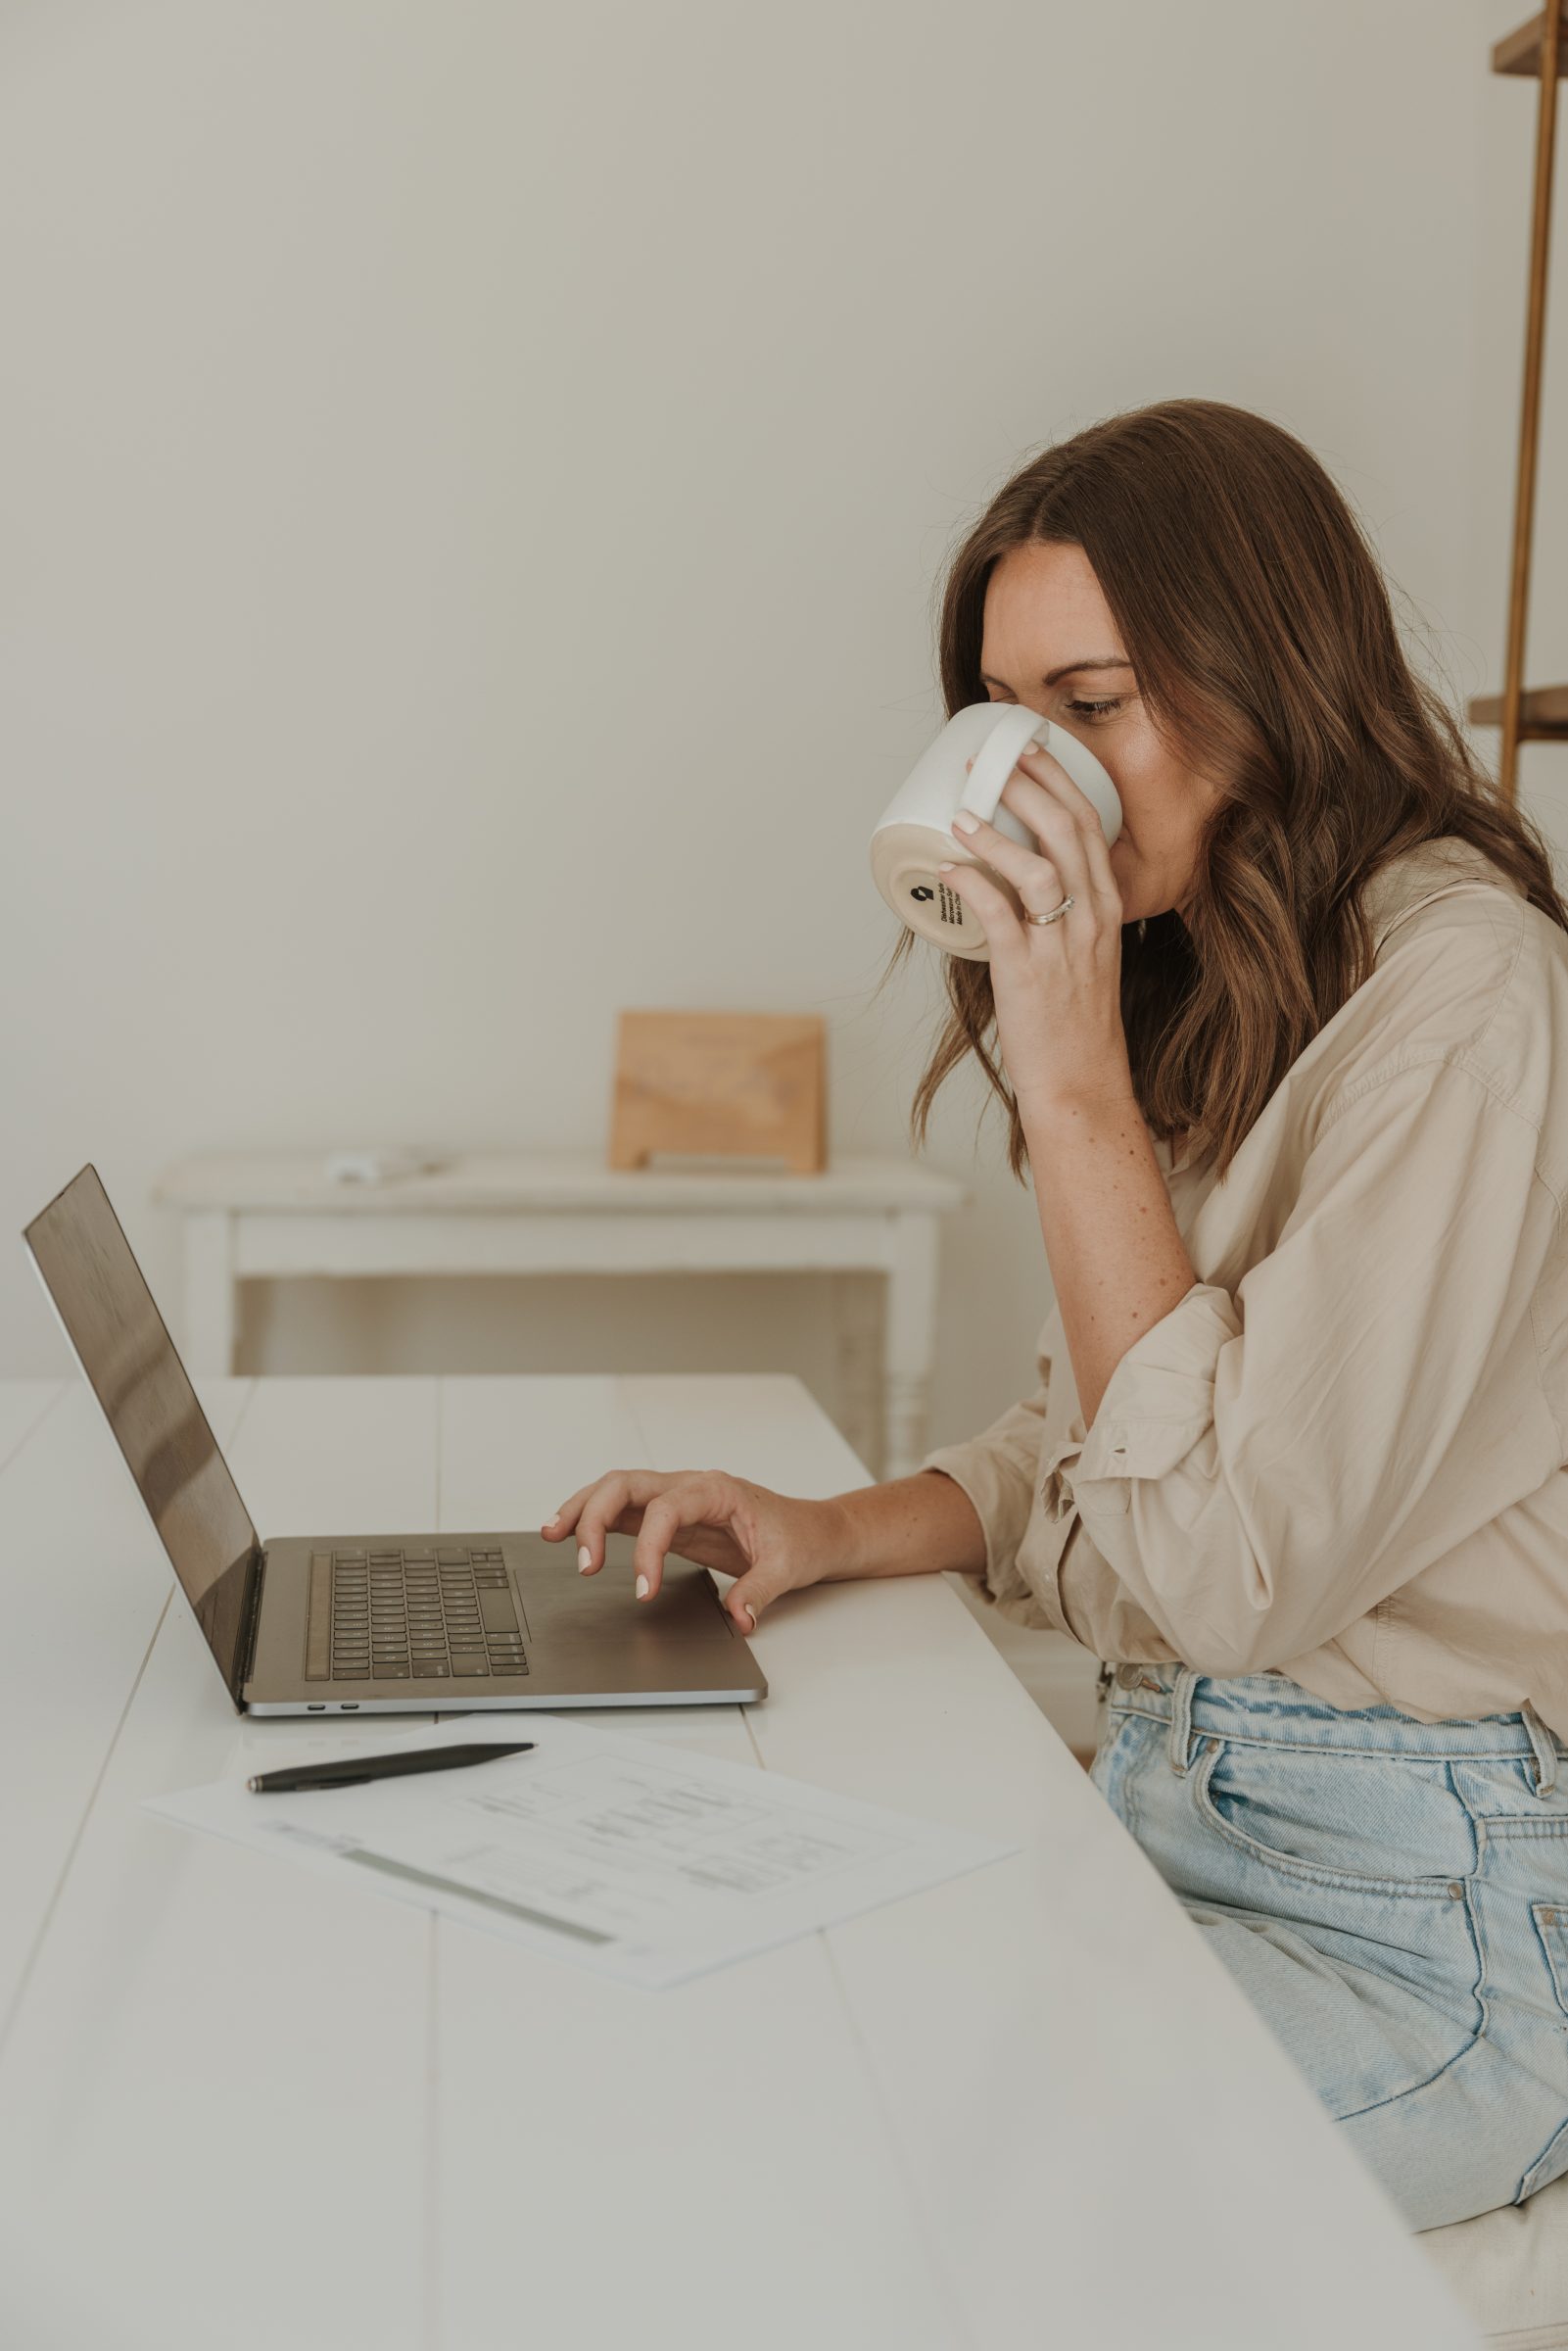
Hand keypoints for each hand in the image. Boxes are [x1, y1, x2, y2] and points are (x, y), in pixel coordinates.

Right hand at [540, 1469, 847, 1630]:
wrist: (813, 1530)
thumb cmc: (800, 1538)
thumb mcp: (788, 1567)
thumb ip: (759, 1592)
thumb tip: (738, 1618)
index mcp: (717, 1490)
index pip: (666, 1510)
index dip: (649, 1550)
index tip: (640, 1591)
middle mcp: (689, 1486)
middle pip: (627, 1484)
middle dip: (595, 1517)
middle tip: (583, 1563)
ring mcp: (675, 1498)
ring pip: (617, 1490)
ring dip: (582, 1510)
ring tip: (550, 1533)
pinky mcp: (668, 1516)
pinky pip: (624, 1511)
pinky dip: (594, 1520)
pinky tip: (570, 1535)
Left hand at [943, 739, 1131, 1116]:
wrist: (1081, 1078)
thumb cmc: (1075, 1018)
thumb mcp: (1084, 949)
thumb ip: (1060, 908)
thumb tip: (1008, 873)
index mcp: (1106, 904)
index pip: (1089, 823)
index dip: (1055, 780)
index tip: (1025, 750)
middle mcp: (1091, 917)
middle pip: (1064, 831)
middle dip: (1025, 787)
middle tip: (986, 764)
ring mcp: (1063, 944)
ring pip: (1037, 868)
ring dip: (995, 835)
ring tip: (961, 815)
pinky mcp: (1030, 972)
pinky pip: (1001, 916)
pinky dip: (974, 884)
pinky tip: (951, 867)